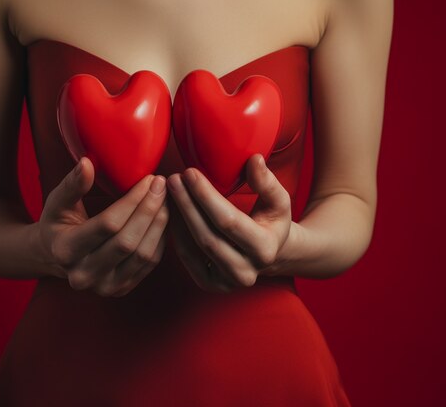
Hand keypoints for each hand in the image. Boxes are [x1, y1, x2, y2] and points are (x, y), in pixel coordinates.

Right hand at [38, 156, 168, 296]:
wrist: (56, 256)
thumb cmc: (58, 222)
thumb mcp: (57, 202)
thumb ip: (72, 184)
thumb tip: (87, 163)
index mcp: (65, 251)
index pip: (108, 224)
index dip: (132, 200)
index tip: (149, 179)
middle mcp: (84, 275)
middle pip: (128, 242)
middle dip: (149, 209)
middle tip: (162, 185)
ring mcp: (105, 287)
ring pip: (143, 255)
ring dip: (159, 224)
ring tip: (166, 198)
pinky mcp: (122, 289)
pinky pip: (150, 264)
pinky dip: (160, 238)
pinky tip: (163, 217)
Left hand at [166, 154, 290, 292]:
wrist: (268, 253)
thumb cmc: (270, 221)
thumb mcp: (278, 201)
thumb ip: (267, 182)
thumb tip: (254, 160)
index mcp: (265, 249)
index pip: (228, 221)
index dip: (206, 196)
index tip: (189, 172)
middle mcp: (246, 272)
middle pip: (206, 236)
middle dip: (186, 204)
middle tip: (173, 179)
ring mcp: (226, 283)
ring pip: (192, 248)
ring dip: (177, 217)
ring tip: (168, 191)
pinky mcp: (209, 284)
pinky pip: (185, 258)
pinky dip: (175, 233)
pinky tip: (170, 210)